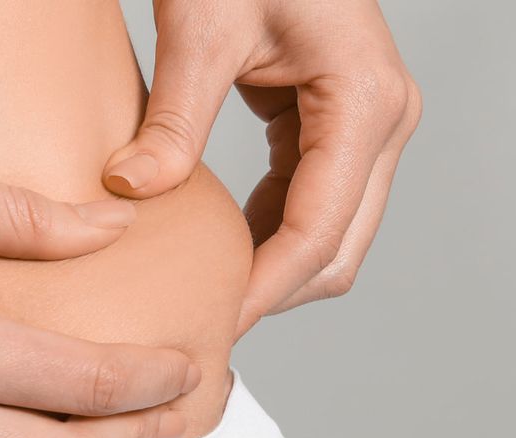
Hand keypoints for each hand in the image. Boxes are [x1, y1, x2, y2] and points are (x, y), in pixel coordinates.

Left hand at [102, 0, 421, 336]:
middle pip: (339, 249)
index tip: (210, 326)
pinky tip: (214, 252)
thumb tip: (131, 191)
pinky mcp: (339, 123)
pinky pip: (310, 202)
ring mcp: (369, 124)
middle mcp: (384, 121)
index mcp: (363, 104)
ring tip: (201, 301)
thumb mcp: (202, 29)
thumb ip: (173, 117)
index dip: (264, 289)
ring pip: (331, 234)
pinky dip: (268, 235)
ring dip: (272, 271)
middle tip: (199, 328)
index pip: (318, 232)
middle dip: (273, 294)